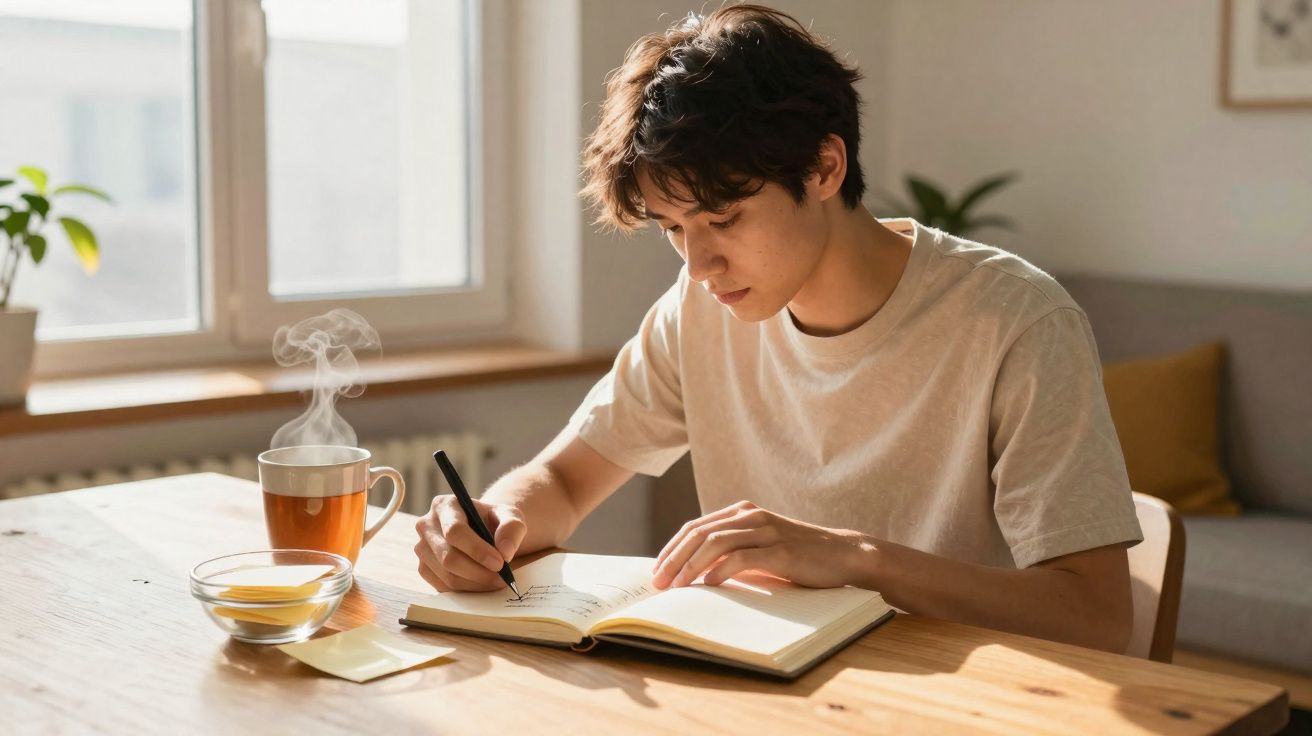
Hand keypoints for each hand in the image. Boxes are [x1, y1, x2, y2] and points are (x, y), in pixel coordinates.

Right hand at [414, 495, 526, 591]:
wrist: (483, 531)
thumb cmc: (495, 521)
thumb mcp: (510, 516)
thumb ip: (512, 528)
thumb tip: (505, 552)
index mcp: (445, 505)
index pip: (455, 531)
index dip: (477, 550)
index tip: (500, 562)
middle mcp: (427, 525)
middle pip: (448, 557)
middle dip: (478, 572)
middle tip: (502, 578)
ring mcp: (422, 548)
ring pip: (446, 575)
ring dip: (475, 583)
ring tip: (497, 581)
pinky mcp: (423, 568)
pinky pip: (443, 586)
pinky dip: (467, 590)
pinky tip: (483, 584)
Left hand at [652, 501, 871, 589]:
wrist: (843, 555)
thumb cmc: (799, 556)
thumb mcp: (761, 548)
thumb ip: (733, 551)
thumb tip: (695, 572)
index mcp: (742, 512)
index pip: (695, 527)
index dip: (672, 548)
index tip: (656, 571)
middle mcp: (751, 516)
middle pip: (699, 533)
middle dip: (673, 558)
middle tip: (658, 583)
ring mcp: (766, 531)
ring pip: (715, 543)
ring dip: (690, 566)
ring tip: (677, 588)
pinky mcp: (779, 550)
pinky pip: (740, 559)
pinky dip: (719, 573)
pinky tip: (708, 587)